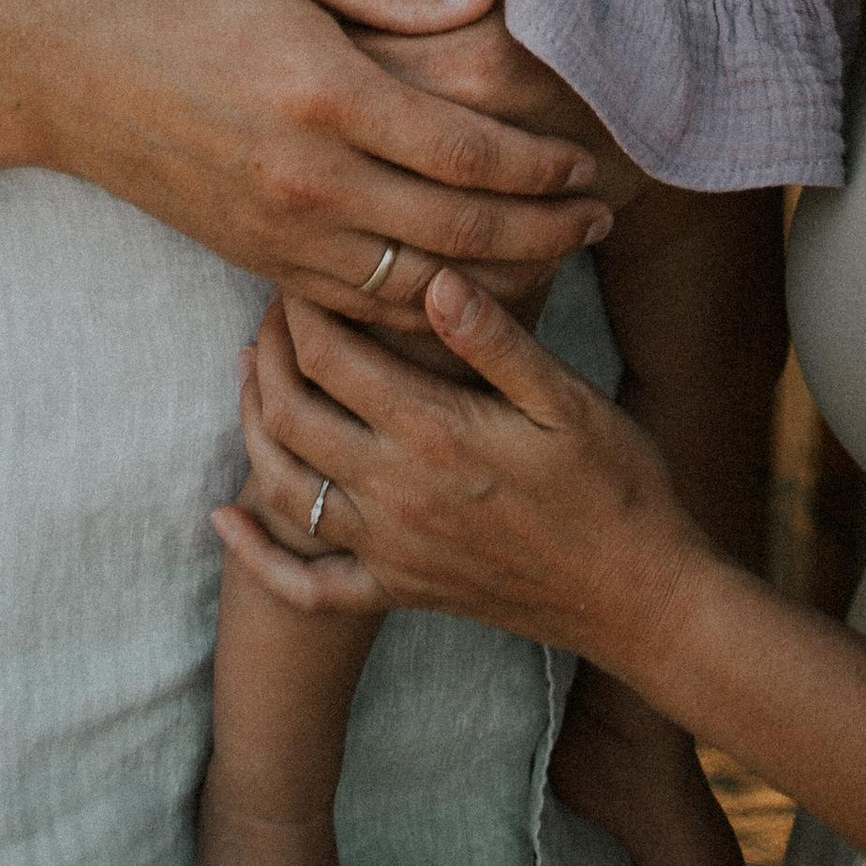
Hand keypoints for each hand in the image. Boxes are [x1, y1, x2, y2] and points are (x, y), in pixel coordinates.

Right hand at [15, 0, 614, 322]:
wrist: (78, 76)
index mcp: (326, 95)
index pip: (462, 152)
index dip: (538, 166)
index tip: (587, 162)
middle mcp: (310, 180)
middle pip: (456, 232)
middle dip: (543, 232)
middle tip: (601, 219)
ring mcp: (283, 235)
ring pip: (415, 287)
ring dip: (499, 281)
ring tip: (559, 259)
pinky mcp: (262, 263)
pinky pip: (362, 308)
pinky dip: (426, 311)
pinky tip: (469, 290)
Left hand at [212, 271, 710, 683]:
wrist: (640, 600)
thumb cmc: (615, 485)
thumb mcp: (567, 399)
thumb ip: (495, 339)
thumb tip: (433, 275)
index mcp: (436, 435)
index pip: (332, 357)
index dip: (302, 305)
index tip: (300, 265)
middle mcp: (397, 496)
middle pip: (291, 414)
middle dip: (268, 352)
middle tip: (271, 306)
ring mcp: (392, 552)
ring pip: (284, 487)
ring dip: (253, 426)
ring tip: (251, 373)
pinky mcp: (400, 594)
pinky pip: (307, 587)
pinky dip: (257, 556)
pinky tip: (225, 521)